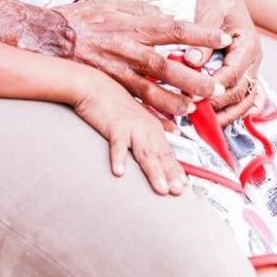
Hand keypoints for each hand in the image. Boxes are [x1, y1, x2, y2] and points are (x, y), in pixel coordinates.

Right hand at [61, 0, 231, 116]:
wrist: (47, 36)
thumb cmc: (81, 18)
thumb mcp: (112, 4)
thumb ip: (141, 10)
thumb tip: (167, 15)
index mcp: (133, 25)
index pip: (174, 28)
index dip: (200, 34)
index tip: (223, 38)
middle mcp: (127, 48)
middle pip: (166, 65)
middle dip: (193, 77)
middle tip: (216, 87)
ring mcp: (116, 70)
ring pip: (150, 89)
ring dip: (174, 102)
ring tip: (194, 110)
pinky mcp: (106, 85)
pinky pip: (132, 104)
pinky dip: (150, 116)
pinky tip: (167, 127)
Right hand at [73, 69, 187, 194]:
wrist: (93, 85)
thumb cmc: (113, 101)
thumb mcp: (138, 115)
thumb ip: (153, 128)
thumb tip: (173, 134)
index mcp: (152, 126)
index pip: (168, 152)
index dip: (176, 170)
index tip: (183, 187)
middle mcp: (145, 127)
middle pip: (160, 154)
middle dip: (171, 175)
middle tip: (178, 192)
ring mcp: (131, 126)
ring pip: (145, 152)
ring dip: (154, 172)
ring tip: (161, 189)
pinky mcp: (114, 125)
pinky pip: (117, 144)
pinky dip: (119, 158)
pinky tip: (119, 172)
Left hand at [184, 0, 262, 125]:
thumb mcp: (209, 12)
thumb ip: (203, 38)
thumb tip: (191, 61)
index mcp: (248, 44)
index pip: (233, 74)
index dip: (214, 87)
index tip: (194, 96)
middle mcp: (253, 58)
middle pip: (241, 91)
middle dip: (219, 104)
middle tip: (195, 113)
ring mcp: (250, 66)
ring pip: (246, 98)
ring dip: (229, 113)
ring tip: (207, 123)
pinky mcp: (242, 69)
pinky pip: (245, 94)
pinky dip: (237, 109)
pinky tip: (223, 119)